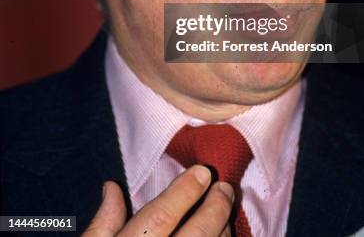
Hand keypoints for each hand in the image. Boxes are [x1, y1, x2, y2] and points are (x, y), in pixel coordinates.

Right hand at [83, 165, 233, 235]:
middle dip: (215, 208)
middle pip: (196, 236)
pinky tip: (222, 236)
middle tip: (224, 187)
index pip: (160, 218)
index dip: (184, 192)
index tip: (201, 171)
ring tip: (224, 210)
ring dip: (223, 230)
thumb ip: (100, 225)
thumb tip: (110, 187)